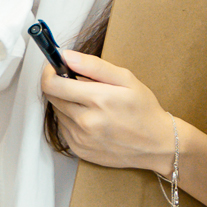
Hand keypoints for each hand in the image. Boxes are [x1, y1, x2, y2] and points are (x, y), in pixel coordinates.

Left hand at [43, 50, 179, 172]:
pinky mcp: (79, 149)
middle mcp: (86, 121)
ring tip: (90, 103)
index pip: (53, 84)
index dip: (50, 72)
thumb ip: (94, 65)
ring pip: (57, 112)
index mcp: (98, 99)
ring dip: (67, 103)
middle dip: (60, 86)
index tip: (55, 67)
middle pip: (52, 97)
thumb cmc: (144, 110)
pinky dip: (72, 120)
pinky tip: (91, 118)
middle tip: (77, 83)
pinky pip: (64, 128)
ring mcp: (81, 138)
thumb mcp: (127, 79)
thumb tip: (67, 56)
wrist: (156, 145)